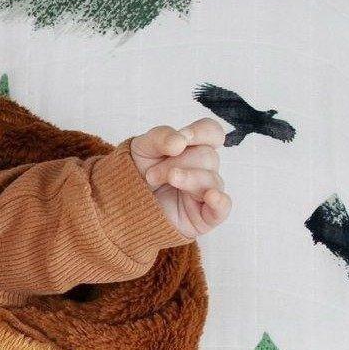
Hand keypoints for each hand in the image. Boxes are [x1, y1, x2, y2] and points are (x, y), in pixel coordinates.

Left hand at [127, 118, 230, 238]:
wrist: (126, 205)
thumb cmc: (139, 174)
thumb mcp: (143, 148)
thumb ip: (161, 137)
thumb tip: (181, 140)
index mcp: (194, 148)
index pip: (212, 133)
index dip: (201, 132)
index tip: (182, 138)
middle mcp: (204, 169)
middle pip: (207, 156)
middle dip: (176, 162)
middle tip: (150, 175)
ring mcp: (206, 193)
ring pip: (211, 180)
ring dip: (185, 178)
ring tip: (157, 183)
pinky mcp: (205, 216)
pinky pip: (223, 208)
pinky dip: (219, 201)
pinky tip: (211, 196)